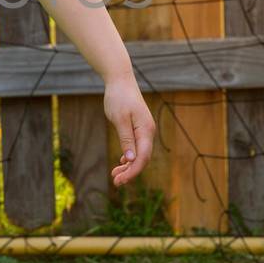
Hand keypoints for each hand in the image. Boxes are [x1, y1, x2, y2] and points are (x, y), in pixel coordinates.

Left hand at [104, 73, 155, 187]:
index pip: (142, 158)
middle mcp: (148, 132)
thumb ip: (126, 139)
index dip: (132, 172)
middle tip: (115, 182)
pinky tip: (121, 163)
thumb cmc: (118, 97)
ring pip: (140, 154)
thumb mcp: (119, 119)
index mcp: (145, 130)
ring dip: (128, 166)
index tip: (120, 181)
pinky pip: (137, 147)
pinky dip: (129, 157)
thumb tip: (130, 159)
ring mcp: (144, 130)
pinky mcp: (138, 128)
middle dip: (130, 172)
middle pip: (142, 158)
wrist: (120, 80)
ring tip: (115, 175)